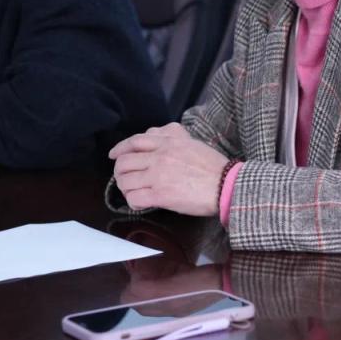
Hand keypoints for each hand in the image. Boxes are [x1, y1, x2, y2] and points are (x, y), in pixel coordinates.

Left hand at [110, 123, 229, 216]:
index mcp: (168, 142)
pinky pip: (134, 199)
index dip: (120, 149)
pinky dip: (133, 202)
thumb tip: (157, 136)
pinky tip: (142, 203)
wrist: (226, 185)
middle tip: (125, 179)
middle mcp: (159, 156)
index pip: (134, 142)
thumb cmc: (213, 166)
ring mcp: (158, 176)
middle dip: (120, 173)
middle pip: (124, 163)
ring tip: (134, 192)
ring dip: (126, 189)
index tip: (114, 155)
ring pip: (125, 181)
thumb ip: (173, 138)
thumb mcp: (192, 142)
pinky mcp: (160, 195)